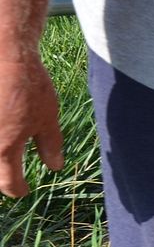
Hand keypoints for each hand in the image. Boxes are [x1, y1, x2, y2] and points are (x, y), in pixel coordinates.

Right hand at [0, 57, 64, 198]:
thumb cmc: (29, 86)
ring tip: (6, 155)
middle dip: (1, 176)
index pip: (8, 182)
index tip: (24, 190)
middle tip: (11, 177)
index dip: (18, 189)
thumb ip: (50, 145)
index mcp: (2, 148)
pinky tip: (4, 126)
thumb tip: (56, 167)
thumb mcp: (47, 118)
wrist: (4, 55)